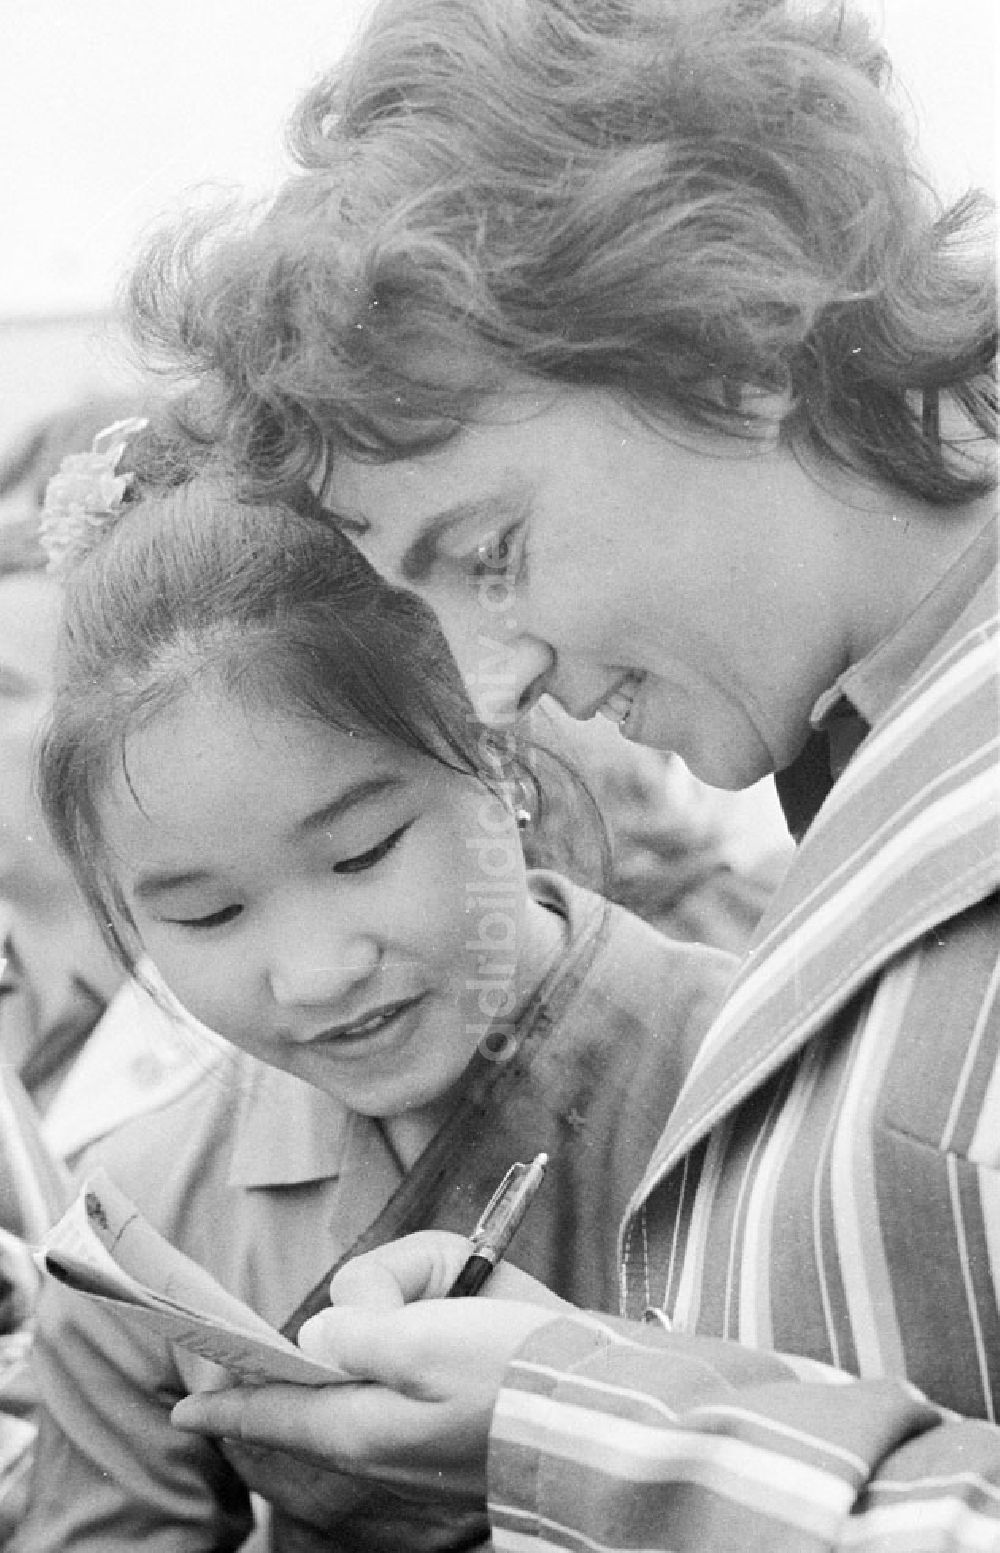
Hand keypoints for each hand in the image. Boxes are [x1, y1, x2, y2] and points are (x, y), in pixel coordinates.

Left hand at [171, 1231, 569, 1503]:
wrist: (601, 1401)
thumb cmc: (512, 1376)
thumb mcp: (423, 1343)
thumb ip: (354, 1337)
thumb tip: (314, 1342)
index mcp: (362, 1426)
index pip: (275, 1413)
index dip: (229, 1403)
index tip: (188, 1408)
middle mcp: (382, 1423)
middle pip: (334, 1347)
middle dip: (366, 1304)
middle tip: (422, 1292)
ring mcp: (421, 1412)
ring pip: (381, 1328)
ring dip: (415, 1292)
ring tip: (467, 1297)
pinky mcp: (457, 1396)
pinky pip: (420, 1338)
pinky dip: (440, 1308)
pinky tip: (479, 1305)